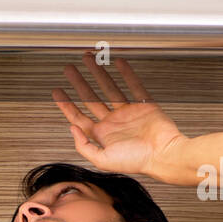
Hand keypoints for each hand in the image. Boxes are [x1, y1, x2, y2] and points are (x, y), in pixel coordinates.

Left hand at [52, 52, 186, 178]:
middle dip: (79, 83)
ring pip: (109, 88)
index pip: (79, 117)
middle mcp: (113, 123)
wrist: (164, 155)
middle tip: (69, 70)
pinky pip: (134, 86)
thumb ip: (84, 146)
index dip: (66, 105)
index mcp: (102, 135)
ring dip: (98, 74)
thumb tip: (71, 129)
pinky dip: (127, 74)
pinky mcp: (144, 105)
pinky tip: (118, 64)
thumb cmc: (137, 161)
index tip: (57, 92)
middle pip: (91, 99)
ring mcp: (128, 113)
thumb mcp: (102, 160)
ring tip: (89, 60)